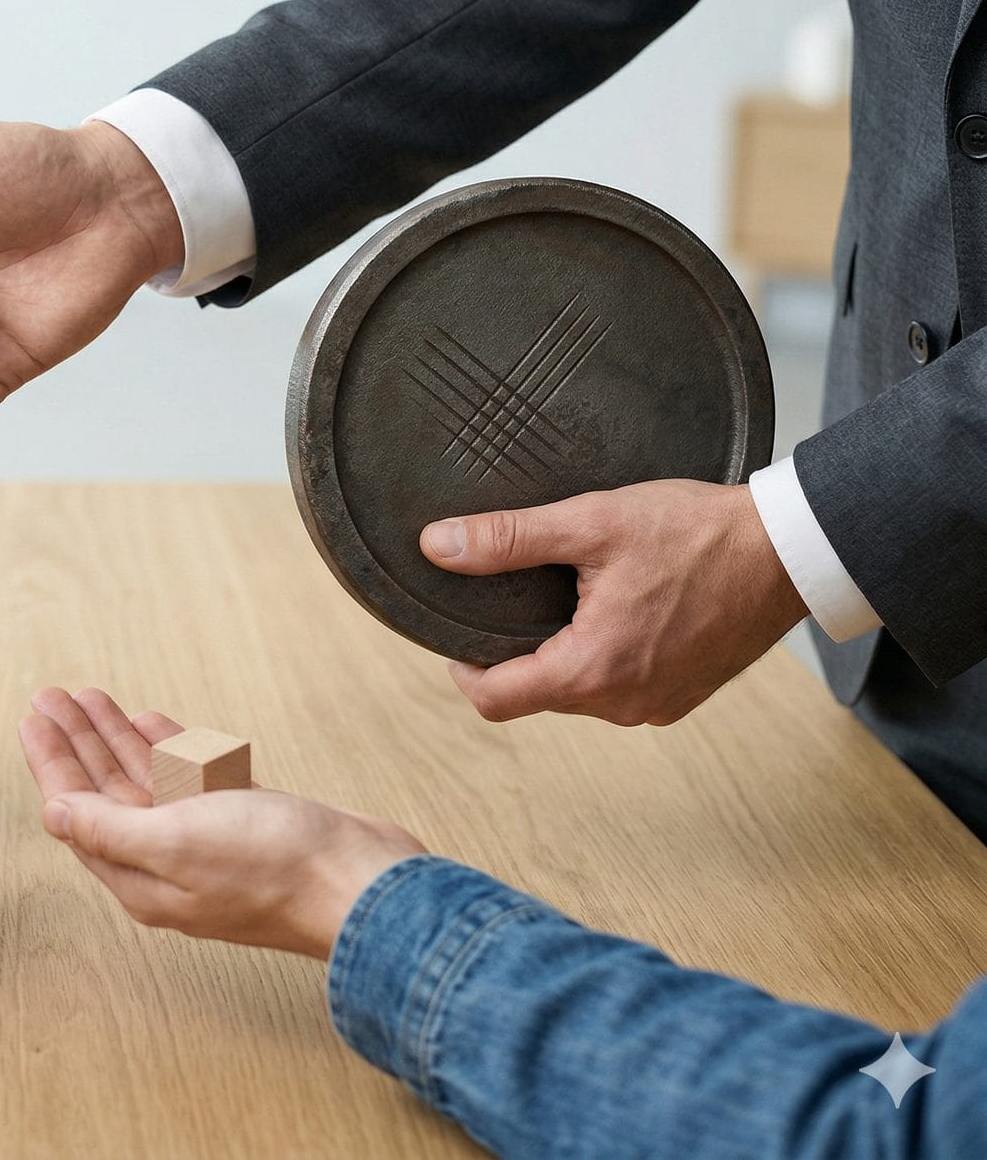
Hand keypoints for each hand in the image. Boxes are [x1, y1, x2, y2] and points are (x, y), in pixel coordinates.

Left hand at [17, 687, 421, 959]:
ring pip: (147, 781)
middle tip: (50, 696)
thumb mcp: (177, 842)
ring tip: (89, 696)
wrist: (366, 881)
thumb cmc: (277, 866)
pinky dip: (169, 747)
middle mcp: (170, 862)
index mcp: (144, 878)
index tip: (31, 718)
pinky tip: (150, 721)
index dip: (52, 763)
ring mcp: (210, 842)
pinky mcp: (246, 821)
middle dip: (76, 743)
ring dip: (116, 737)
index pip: (78, 813)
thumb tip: (52, 814)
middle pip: (106, 793)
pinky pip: (192, 779)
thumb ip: (110, 827)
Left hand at [420, 478, 806, 725]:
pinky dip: (604, 656)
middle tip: (512, 597)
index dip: (462, 668)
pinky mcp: (683, 696)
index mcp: (595, 671)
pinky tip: (614, 609)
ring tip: (568, 596)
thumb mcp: (591, 523)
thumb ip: (508, 539)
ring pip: (578, 693)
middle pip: (535, 695)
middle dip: (515, 651)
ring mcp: (659, 706)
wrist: (791, 549)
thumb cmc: (697, 532)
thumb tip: (437, 546)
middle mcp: (625, 705)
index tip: (456, 630)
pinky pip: (619, 688)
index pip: (494, 701)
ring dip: (562, 652)